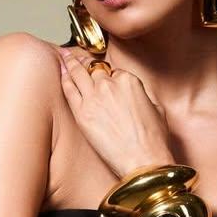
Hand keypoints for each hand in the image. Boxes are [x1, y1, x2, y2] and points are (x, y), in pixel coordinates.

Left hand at [56, 45, 176, 177]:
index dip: (108, 74)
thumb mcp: (156, 108)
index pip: (114, 71)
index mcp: (129, 81)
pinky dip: (64, 78)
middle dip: (85, 62)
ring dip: (70, 62)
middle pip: (94, 68)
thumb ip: (142, 93)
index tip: (103, 74)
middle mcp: (109, 84)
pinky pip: (69, 89)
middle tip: (77, 57)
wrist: (143, 160)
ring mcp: (93, 97)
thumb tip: (134, 92)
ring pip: (78, 72)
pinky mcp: (81, 113)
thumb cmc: (153, 140)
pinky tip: (60, 71)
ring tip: (64, 56)